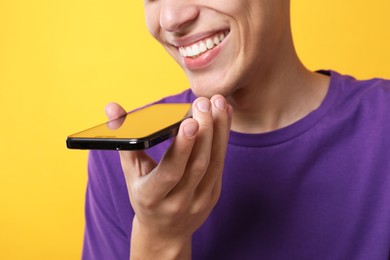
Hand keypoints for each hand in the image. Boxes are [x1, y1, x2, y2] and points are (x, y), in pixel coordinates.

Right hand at [105, 96, 232, 258]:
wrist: (164, 231)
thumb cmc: (144, 197)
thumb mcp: (131, 172)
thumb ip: (125, 139)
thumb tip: (112, 107)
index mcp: (151, 197)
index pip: (170, 172)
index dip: (182, 147)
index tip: (190, 121)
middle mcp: (178, 202)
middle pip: (197, 164)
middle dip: (204, 130)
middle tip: (204, 102)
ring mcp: (199, 200)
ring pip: (214, 162)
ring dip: (219, 130)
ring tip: (219, 103)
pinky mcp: (213, 195)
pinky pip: (221, 164)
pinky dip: (223, 138)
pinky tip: (224, 116)